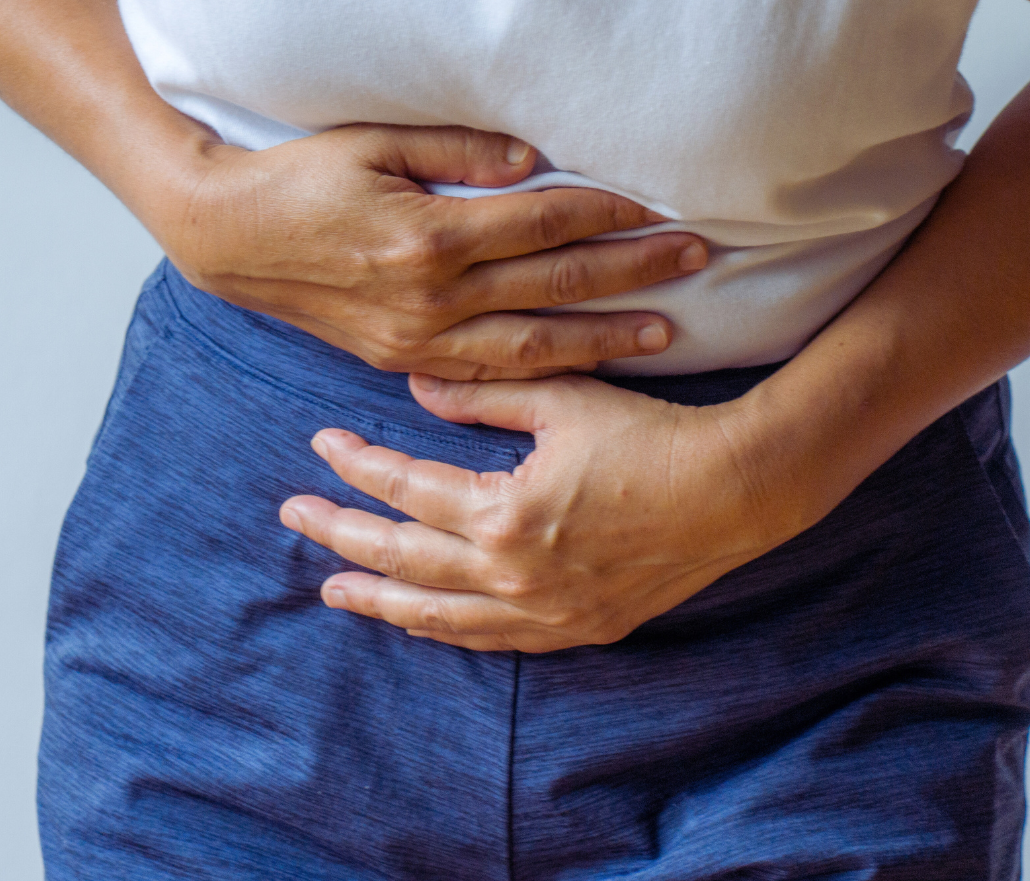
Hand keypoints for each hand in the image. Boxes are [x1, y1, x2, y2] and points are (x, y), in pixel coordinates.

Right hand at [164, 124, 706, 379]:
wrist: (230, 239)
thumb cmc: (300, 178)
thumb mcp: (372, 143)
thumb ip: (458, 153)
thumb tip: (533, 159)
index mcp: (428, 236)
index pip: (543, 223)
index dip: (606, 211)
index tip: (659, 205)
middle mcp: (431, 297)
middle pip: (554, 285)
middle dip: (631, 271)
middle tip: (695, 259)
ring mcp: (418, 339)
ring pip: (532, 345)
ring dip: (604, 337)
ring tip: (666, 332)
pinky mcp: (402, 360)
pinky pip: (488, 374)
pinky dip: (543, 371)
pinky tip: (584, 367)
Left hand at [280, 373, 799, 651]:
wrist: (735, 491)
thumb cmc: (650, 436)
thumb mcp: (562, 401)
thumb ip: (482, 394)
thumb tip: (416, 389)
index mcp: (503, 513)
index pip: (405, 490)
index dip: (357, 466)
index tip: (322, 444)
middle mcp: (513, 574)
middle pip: (402, 558)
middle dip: (341, 534)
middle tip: (293, 517)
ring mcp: (543, 612)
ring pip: (437, 614)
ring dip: (380, 598)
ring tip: (334, 588)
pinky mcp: (575, 629)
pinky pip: (490, 639)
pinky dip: (444, 629)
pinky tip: (419, 622)